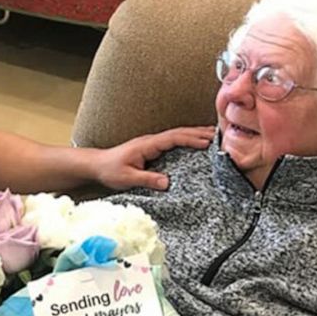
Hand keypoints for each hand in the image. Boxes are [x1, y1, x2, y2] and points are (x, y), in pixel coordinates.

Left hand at [92, 126, 214, 190]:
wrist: (96, 165)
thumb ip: (147, 179)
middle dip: (199, 133)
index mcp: (147, 144)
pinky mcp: (152, 149)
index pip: (173, 138)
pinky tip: (196, 144)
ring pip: (177, 135)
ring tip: (214, 136)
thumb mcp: (127, 178)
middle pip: (179, 133)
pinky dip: (187, 140)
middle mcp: (151, 141)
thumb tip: (167, 182)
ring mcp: (152, 144)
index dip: (191, 139)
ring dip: (195, 134)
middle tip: (219, 135)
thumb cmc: (110, 170)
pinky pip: (173, 142)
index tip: (207, 142)